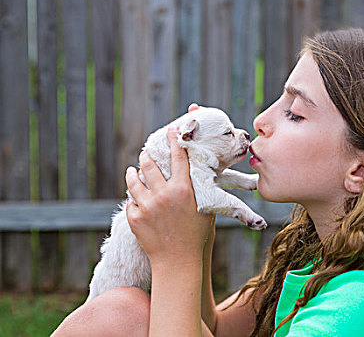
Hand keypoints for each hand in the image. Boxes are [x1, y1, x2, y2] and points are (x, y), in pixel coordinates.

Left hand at [125, 126, 213, 264]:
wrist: (178, 261)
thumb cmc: (197, 235)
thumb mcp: (205, 208)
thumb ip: (199, 188)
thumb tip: (196, 170)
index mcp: (183, 189)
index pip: (177, 156)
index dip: (173, 140)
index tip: (170, 130)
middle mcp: (164, 194)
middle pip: (149, 164)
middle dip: (147, 155)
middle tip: (146, 153)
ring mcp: (147, 205)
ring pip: (133, 179)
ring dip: (133, 173)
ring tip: (133, 171)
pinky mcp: (134, 217)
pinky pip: (130, 201)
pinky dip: (134, 198)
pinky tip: (137, 198)